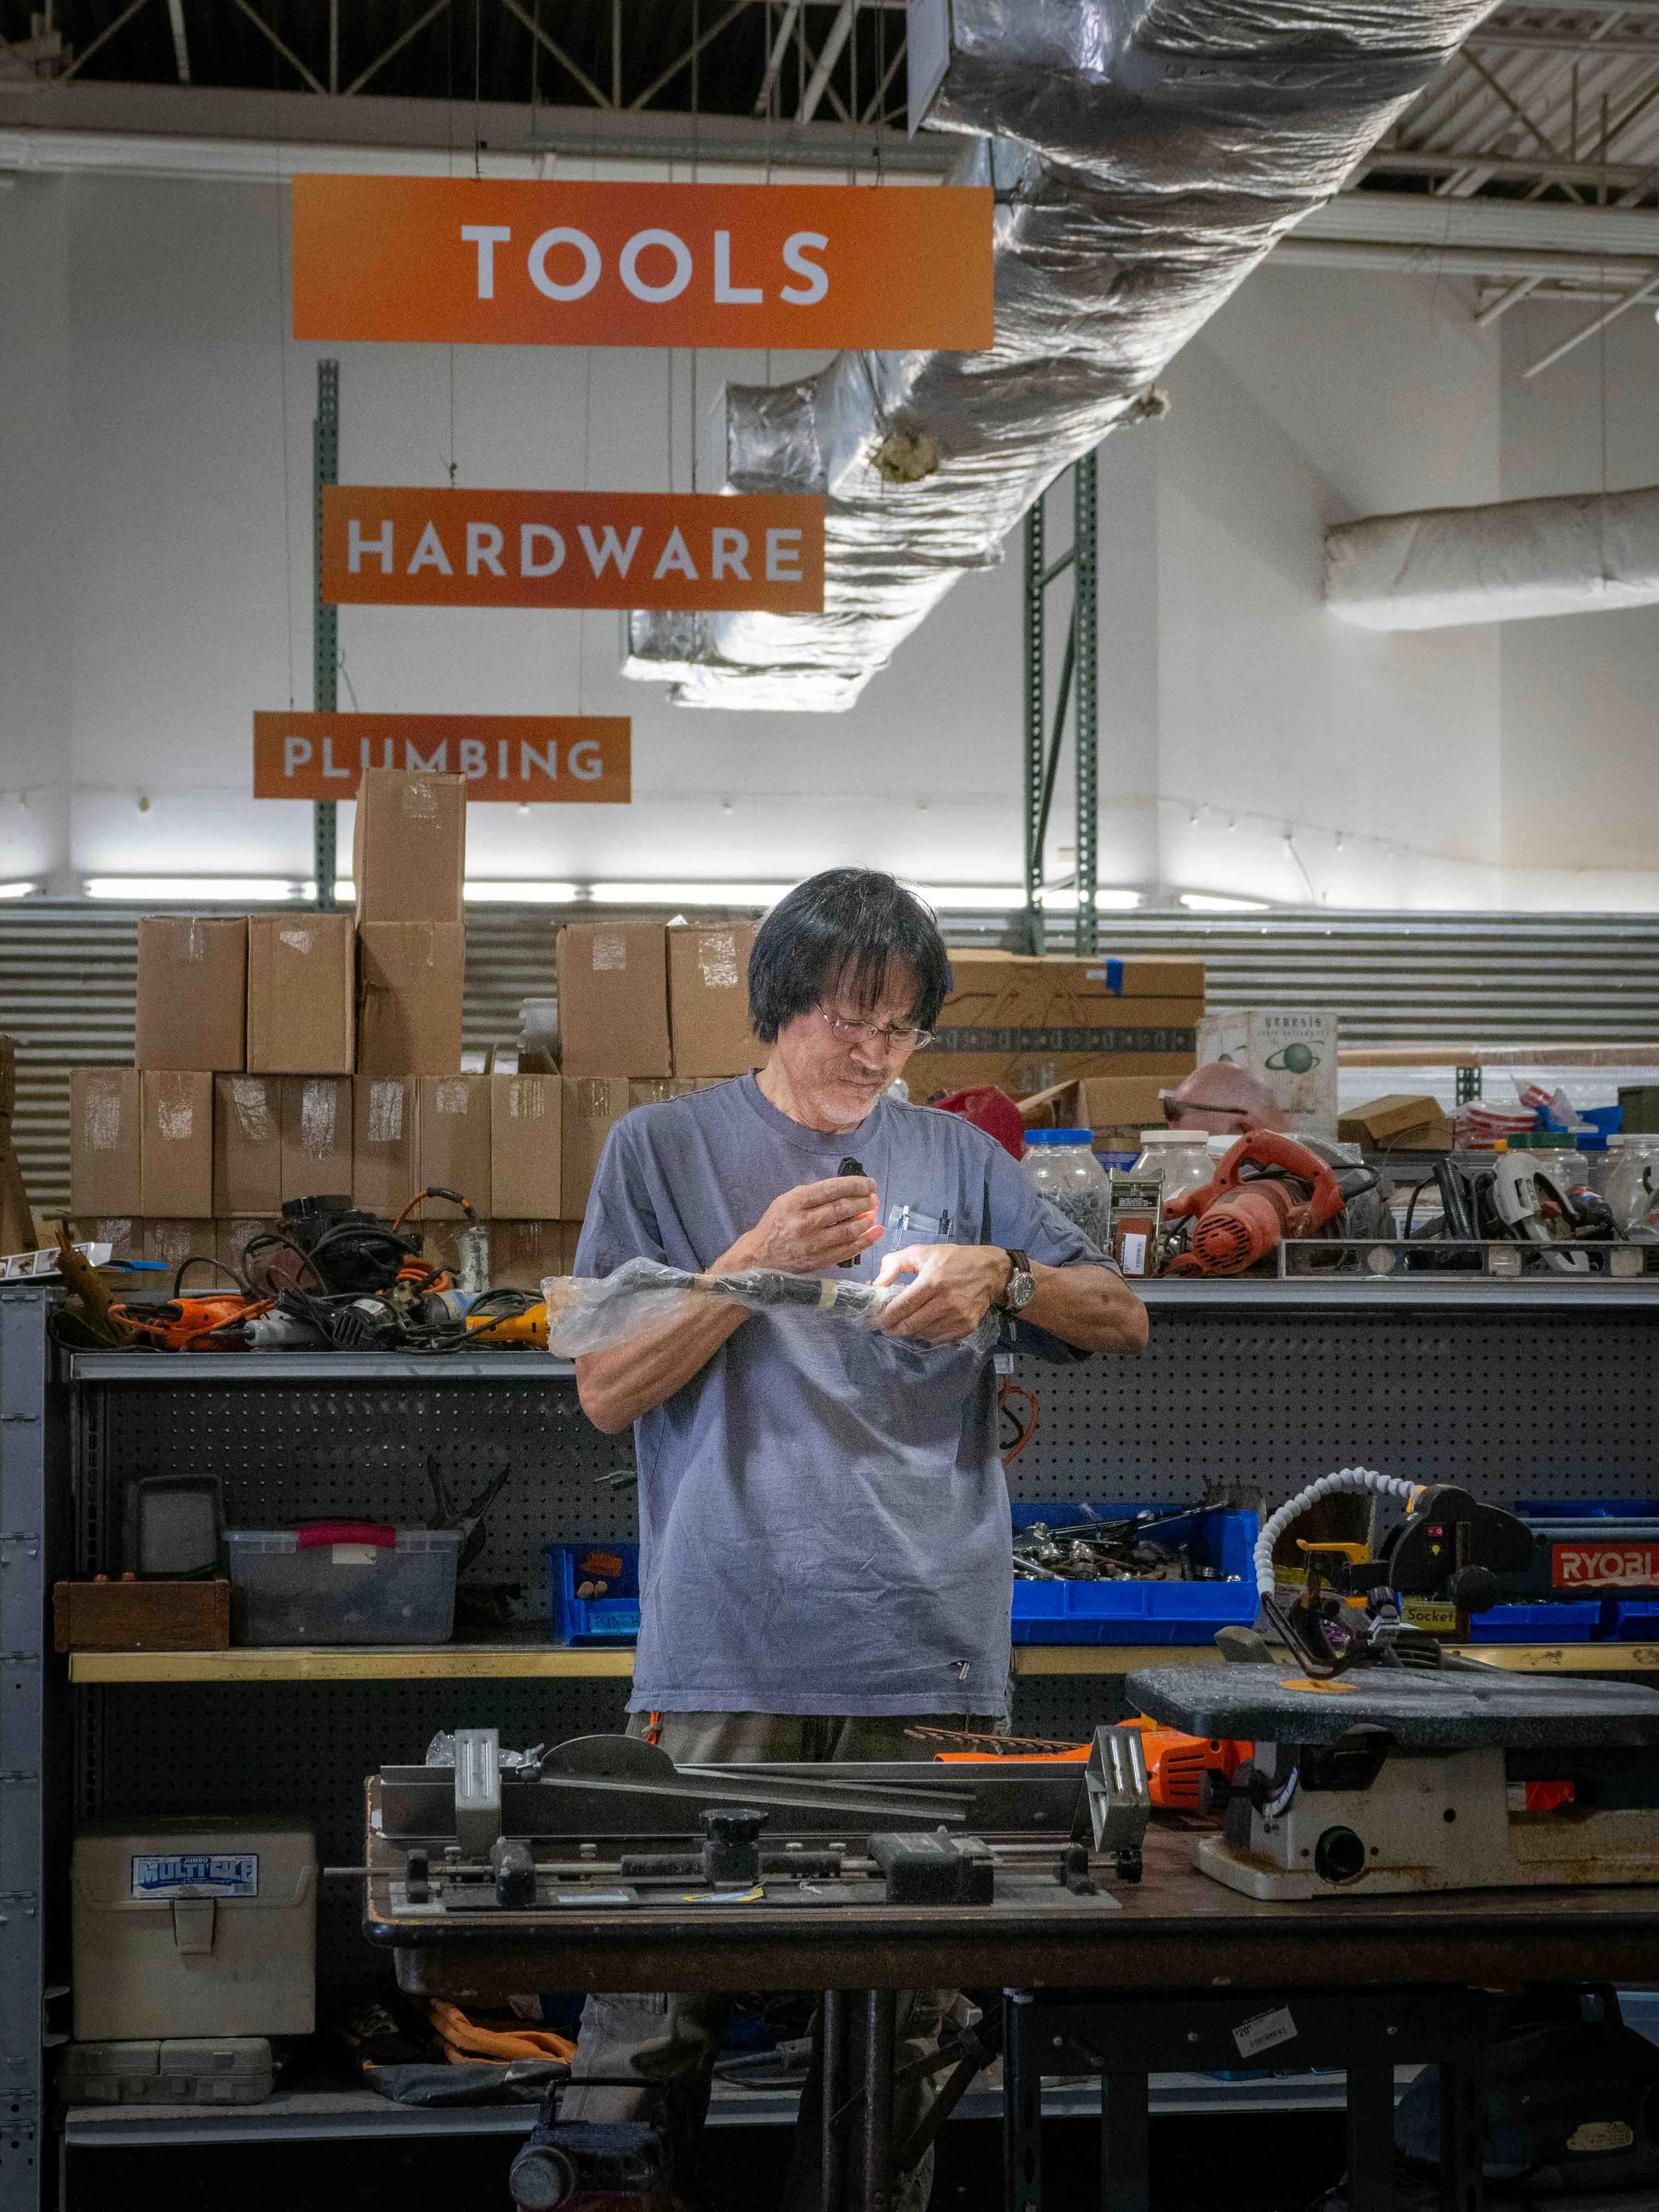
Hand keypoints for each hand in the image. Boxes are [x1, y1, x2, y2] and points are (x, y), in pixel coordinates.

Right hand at [727, 1176, 881, 1272]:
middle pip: (842, 1208)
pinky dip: (866, 1241)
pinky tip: (876, 1232)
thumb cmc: (776, 1224)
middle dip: (863, 1202)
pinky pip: (848, 1250)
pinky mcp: (819, 1260)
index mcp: (795, 1202)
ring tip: (873, 1214)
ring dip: (866, 1220)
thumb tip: (847, 1191)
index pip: (832, 1189)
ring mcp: (813, 1243)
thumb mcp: (787, 1200)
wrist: (760, 1257)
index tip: (870, 1184)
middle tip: (873, 1199)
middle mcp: (804, 1222)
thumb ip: (813, 1194)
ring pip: (847, 1230)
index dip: (855, 1185)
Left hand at [873, 1245, 1009, 1344]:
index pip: (903, 1306)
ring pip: (924, 1333)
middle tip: (885, 1327)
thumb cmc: (953, 1259)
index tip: (875, 1321)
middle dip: (894, 1328)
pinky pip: (939, 1338)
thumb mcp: (922, 1252)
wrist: (991, 1270)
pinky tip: (924, 1326)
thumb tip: (877, 1285)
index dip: (886, 1317)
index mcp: (932, 1281)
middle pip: (912, 1324)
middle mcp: (946, 1301)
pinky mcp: (968, 1326)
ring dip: (911, 1331)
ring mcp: (959, 1316)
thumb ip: (895, 1264)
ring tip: (905, 1323)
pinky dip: (927, 1335)